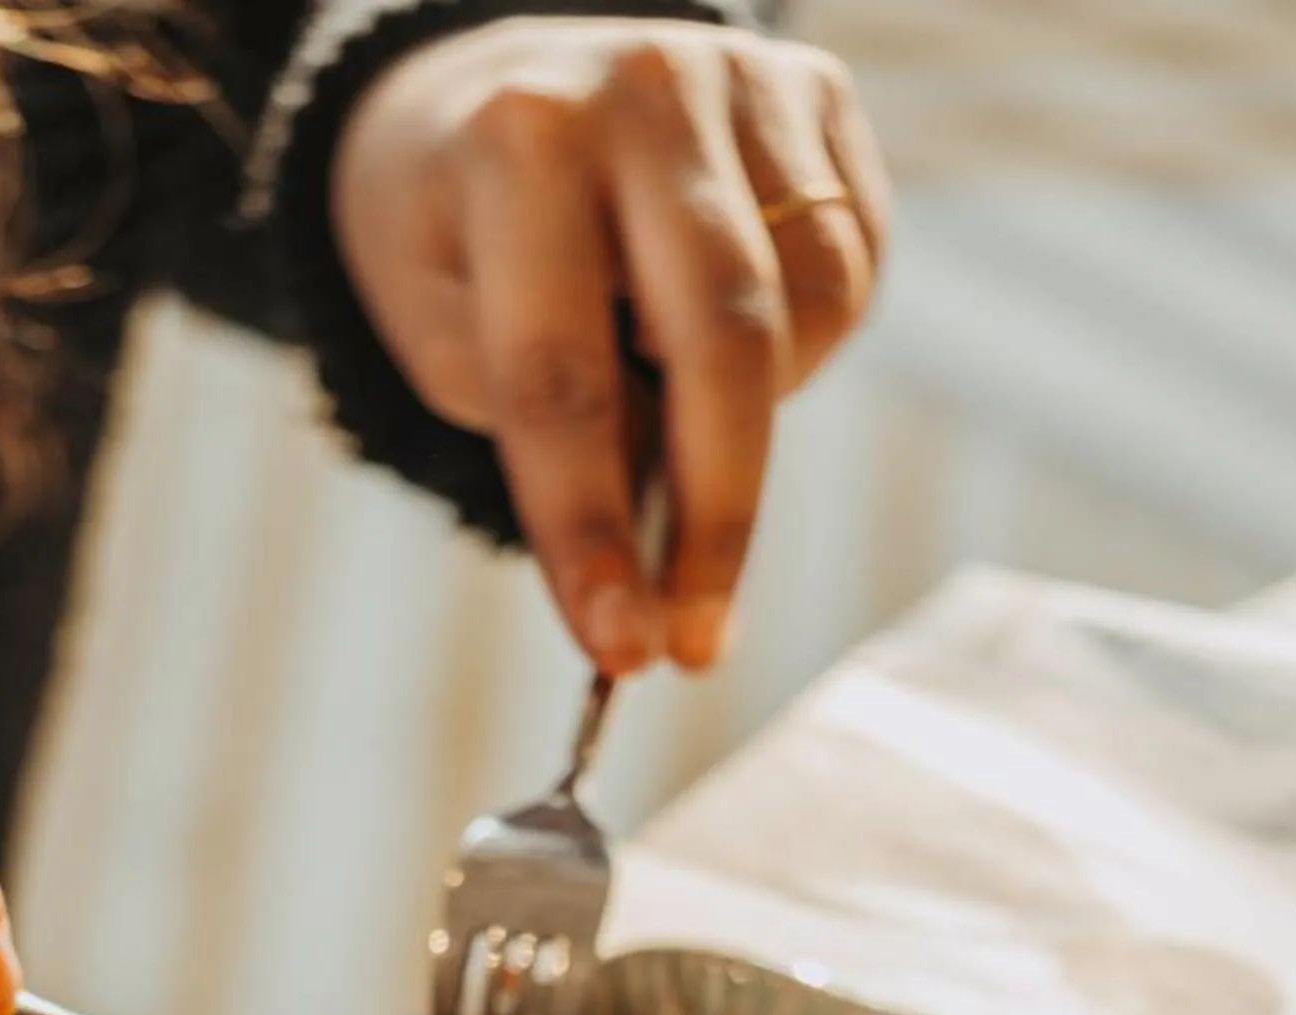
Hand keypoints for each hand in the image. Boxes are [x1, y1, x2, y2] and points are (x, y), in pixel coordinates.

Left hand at [332, 21, 887, 674]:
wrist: (496, 84)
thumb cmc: (459, 233)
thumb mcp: (445, 333)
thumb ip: (545, 431)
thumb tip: (662, 553)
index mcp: (517, 148)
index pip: (562, 382)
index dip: (591, 533)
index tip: (623, 651)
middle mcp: (642, 95)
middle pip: (721, 347)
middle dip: (714, 520)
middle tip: (695, 641)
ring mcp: (745, 81)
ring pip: (812, 311)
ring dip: (758, 413)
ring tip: (683, 413)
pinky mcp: (816, 93)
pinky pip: (851, 269)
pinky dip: (803, 345)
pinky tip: (728, 343)